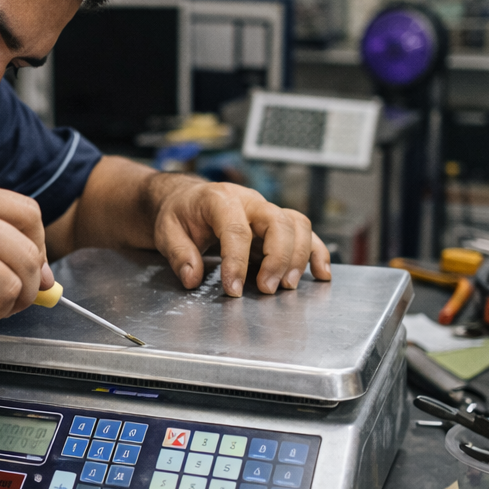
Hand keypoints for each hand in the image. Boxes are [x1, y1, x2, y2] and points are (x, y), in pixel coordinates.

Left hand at [150, 178, 331, 296]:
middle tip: (266, 289)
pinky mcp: (277, 224)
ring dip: (297, 257)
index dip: (236, 262)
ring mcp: (267, 211)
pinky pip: (305, 233)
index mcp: (220, 199)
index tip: (233, 288)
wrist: (187, 199)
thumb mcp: (167, 230)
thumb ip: (179, 254)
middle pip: (277, 223)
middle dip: (276, 259)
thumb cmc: (180, 213)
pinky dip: (317, 252)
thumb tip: (192, 278)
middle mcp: (250, 201)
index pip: (236, 229)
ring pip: (297, 225)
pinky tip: (321, 273)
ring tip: (287, 285)